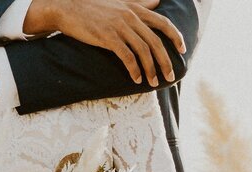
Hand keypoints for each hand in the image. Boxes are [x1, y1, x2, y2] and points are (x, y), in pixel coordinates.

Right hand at [25, 0, 185, 86]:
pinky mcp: (108, 38)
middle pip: (155, 41)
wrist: (69, 8)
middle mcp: (130, 17)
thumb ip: (140, 3)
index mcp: (135, 8)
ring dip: (151, 69)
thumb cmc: (93, 7)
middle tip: (170, 76)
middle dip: (165, 61)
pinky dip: (134, 69)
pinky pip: (126, 57)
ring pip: (143, 51)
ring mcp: (119, 27)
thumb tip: (157, 2)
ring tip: (153, 83)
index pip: (163, 22)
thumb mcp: (120, 2)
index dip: (175, 36)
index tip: (182, 50)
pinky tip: (137, 79)